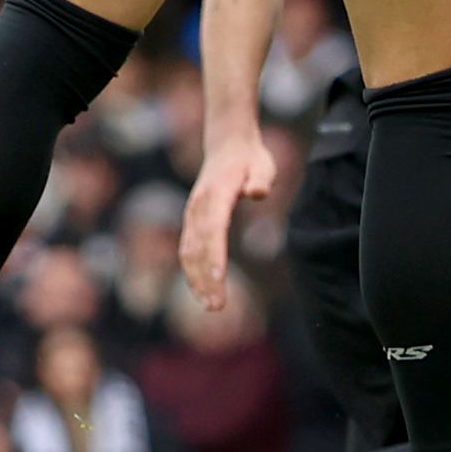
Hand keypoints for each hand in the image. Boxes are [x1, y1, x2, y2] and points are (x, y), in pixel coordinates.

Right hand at [183, 130, 276, 310]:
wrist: (227, 145)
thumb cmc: (250, 158)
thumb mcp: (263, 164)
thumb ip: (261, 178)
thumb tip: (258, 192)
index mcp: (215, 194)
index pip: (213, 229)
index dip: (214, 255)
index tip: (219, 279)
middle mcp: (198, 207)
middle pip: (198, 248)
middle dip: (205, 279)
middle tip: (218, 306)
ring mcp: (192, 215)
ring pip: (189, 253)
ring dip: (196, 281)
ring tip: (211, 306)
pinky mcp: (192, 223)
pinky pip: (188, 251)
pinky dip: (192, 273)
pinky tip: (202, 293)